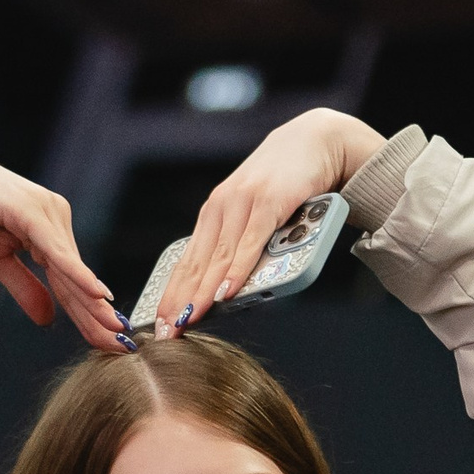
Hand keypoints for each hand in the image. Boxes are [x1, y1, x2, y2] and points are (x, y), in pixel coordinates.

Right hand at [0, 141, 125, 351]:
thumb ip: (26, 288)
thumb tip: (48, 319)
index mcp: (48, 228)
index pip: (72, 278)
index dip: (88, 312)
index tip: (108, 340)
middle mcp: (54, 216)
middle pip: (78, 276)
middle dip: (97, 315)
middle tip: (120, 345)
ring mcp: (46, 211)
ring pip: (71, 268)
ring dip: (92, 303)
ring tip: (113, 331)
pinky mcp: (32, 212)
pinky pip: (57, 252)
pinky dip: (77, 275)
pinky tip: (97, 295)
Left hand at [157, 109, 383, 337]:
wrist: (314, 141)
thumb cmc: (285, 184)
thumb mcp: (255, 214)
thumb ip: (242, 244)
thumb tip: (231, 287)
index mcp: (214, 214)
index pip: (187, 261)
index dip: (171, 295)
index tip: (158, 323)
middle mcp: (221, 208)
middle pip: (196, 264)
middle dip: (178, 301)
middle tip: (165, 331)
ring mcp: (243, 204)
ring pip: (218, 257)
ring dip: (202, 292)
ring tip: (187, 320)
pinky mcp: (268, 203)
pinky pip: (250, 242)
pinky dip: (237, 268)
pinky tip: (226, 292)